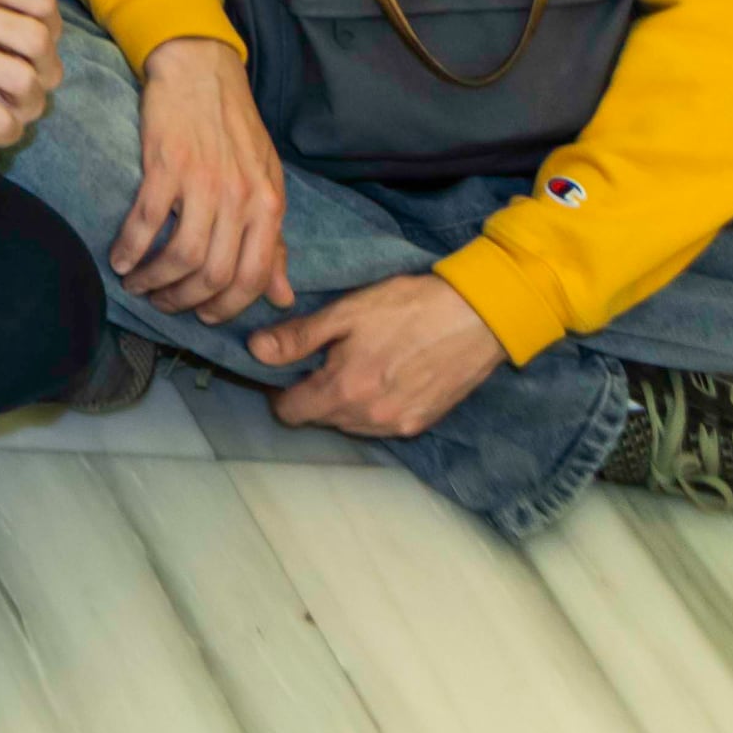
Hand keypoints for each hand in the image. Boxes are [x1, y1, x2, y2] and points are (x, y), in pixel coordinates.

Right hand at [114, 36, 293, 323]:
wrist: (201, 70)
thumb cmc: (233, 127)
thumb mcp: (265, 182)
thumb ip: (272, 241)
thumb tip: (282, 296)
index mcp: (268, 205)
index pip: (253, 277)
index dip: (225, 307)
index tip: (202, 316)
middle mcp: (241, 198)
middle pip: (214, 275)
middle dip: (185, 301)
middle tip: (164, 304)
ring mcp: (204, 182)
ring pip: (182, 256)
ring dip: (156, 281)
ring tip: (138, 284)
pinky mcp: (166, 165)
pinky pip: (147, 222)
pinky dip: (131, 249)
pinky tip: (120, 259)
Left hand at [250, 273, 503, 437]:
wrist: (478, 318)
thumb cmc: (409, 307)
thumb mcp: (346, 312)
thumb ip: (298, 337)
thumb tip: (255, 351)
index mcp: (345, 389)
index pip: (290, 412)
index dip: (278, 391)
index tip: (284, 368)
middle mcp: (369, 418)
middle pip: (319, 419)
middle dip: (311, 393)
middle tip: (321, 358)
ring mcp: (398, 425)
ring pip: (348, 424)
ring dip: (341, 402)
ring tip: (354, 364)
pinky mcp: (421, 423)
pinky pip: (378, 425)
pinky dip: (370, 407)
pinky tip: (381, 375)